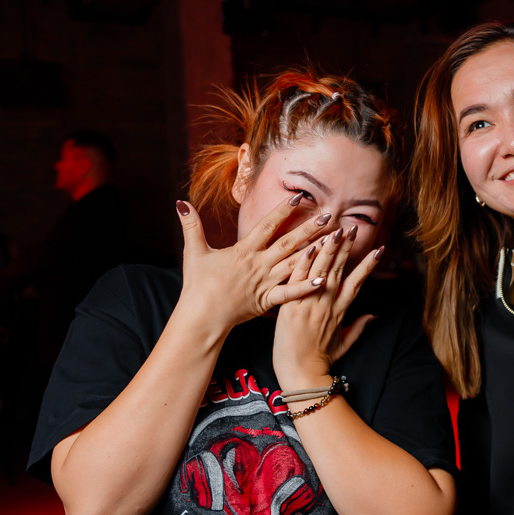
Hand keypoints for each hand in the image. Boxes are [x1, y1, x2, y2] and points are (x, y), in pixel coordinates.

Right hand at [174, 196, 332, 331]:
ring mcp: (265, 282)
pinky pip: (290, 293)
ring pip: (294, 265)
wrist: (201, 316)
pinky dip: (306, 287)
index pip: (267, 226)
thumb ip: (191, 226)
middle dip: (308, 229)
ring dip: (314, 253)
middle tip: (328, 216)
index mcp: (244, 251)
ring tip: (332, 242)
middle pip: (287, 243)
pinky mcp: (267, 300)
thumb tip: (181, 203)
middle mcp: (258, 264)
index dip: (283, 211)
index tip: (299, 197)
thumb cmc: (197, 285)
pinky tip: (324, 280)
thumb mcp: (193, 252)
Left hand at [272, 224, 382, 389]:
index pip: (357, 282)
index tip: (379, 249)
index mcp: (340, 311)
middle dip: (347, 248)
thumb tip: (373, 316)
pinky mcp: (292, 306)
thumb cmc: (320, 360)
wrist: (301, 372)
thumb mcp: (344, 344)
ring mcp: (310, 303)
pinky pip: (299, 279)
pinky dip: (304, 263)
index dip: (368, 265)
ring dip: (329, 249)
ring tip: (335, 230)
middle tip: (353, 228)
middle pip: (340, 270)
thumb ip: (359, 327)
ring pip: (321, 271)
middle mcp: (327, 304)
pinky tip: (310, 247)